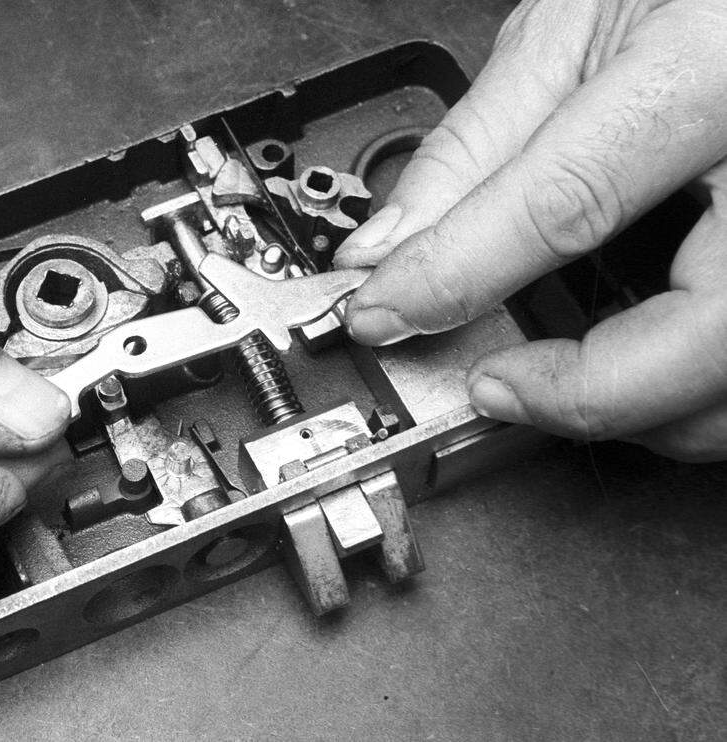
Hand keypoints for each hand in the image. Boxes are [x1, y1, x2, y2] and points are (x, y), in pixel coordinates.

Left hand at [336, 0, 726, 460]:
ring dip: (637, 410)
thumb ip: (478, 142)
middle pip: (701, 334)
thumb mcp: (573, 30)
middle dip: (580, 393)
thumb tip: (392, 243)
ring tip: (550, 387)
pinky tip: (628, 367)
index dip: (455, 276)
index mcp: (714, 71)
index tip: (385, 312)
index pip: (566, 204)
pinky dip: (683, 390)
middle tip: (491, 388)